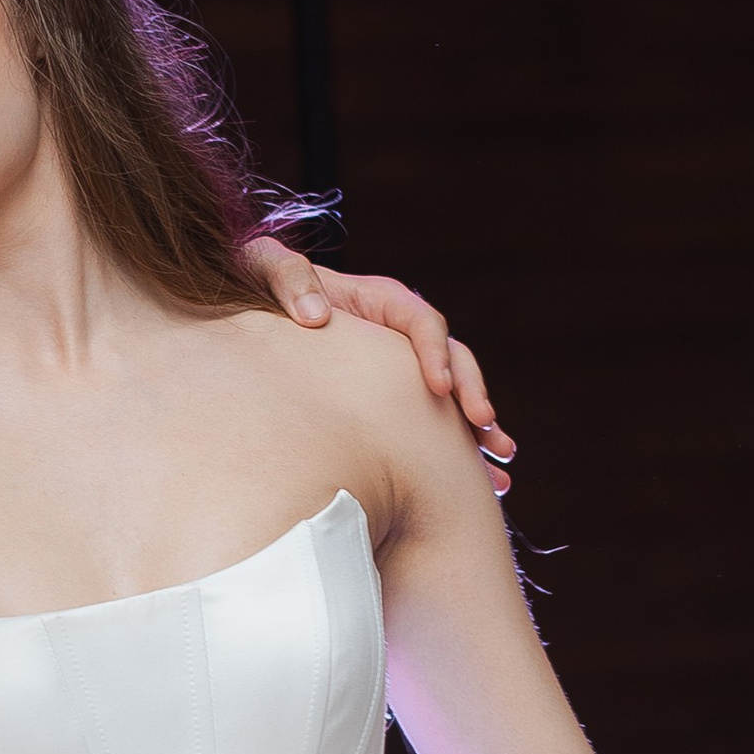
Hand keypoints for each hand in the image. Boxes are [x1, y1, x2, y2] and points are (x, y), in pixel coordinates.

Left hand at [243, 239, 515, 495]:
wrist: (253, 302)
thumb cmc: (262, 281)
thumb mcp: (267, 267)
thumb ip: (290, 279)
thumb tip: (314, 315)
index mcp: (380, 302)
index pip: (421, 321)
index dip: (435, 352)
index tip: (438, 387)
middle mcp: (400, 334)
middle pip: (451, 360)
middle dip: (471, 395)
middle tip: (485, 428)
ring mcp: (399, 368)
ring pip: (451, 398)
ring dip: (478, 433)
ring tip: (499, 474)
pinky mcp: (392, 399)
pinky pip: (430, 425)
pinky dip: (455, 454)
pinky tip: (480, 486)